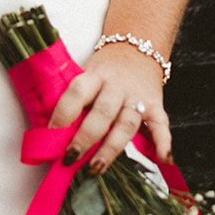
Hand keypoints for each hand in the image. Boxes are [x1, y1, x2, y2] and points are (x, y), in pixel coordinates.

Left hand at [48, 46, 170, 172]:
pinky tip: (163, 159)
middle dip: (85, 137)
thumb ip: (75, 99)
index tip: (51, 134)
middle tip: (70, 157)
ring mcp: (138, 96)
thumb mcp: (86, 73)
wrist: (137, 47)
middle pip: (102, 112)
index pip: (77, 92)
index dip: (63, 113)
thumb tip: (50, 133)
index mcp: (95, 74)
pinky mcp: (156, 105)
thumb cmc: (104, 69)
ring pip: (126, 123)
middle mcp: (117, 85)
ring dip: (111, 148)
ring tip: (96, 167)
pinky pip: (161, 125)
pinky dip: (164, 143)